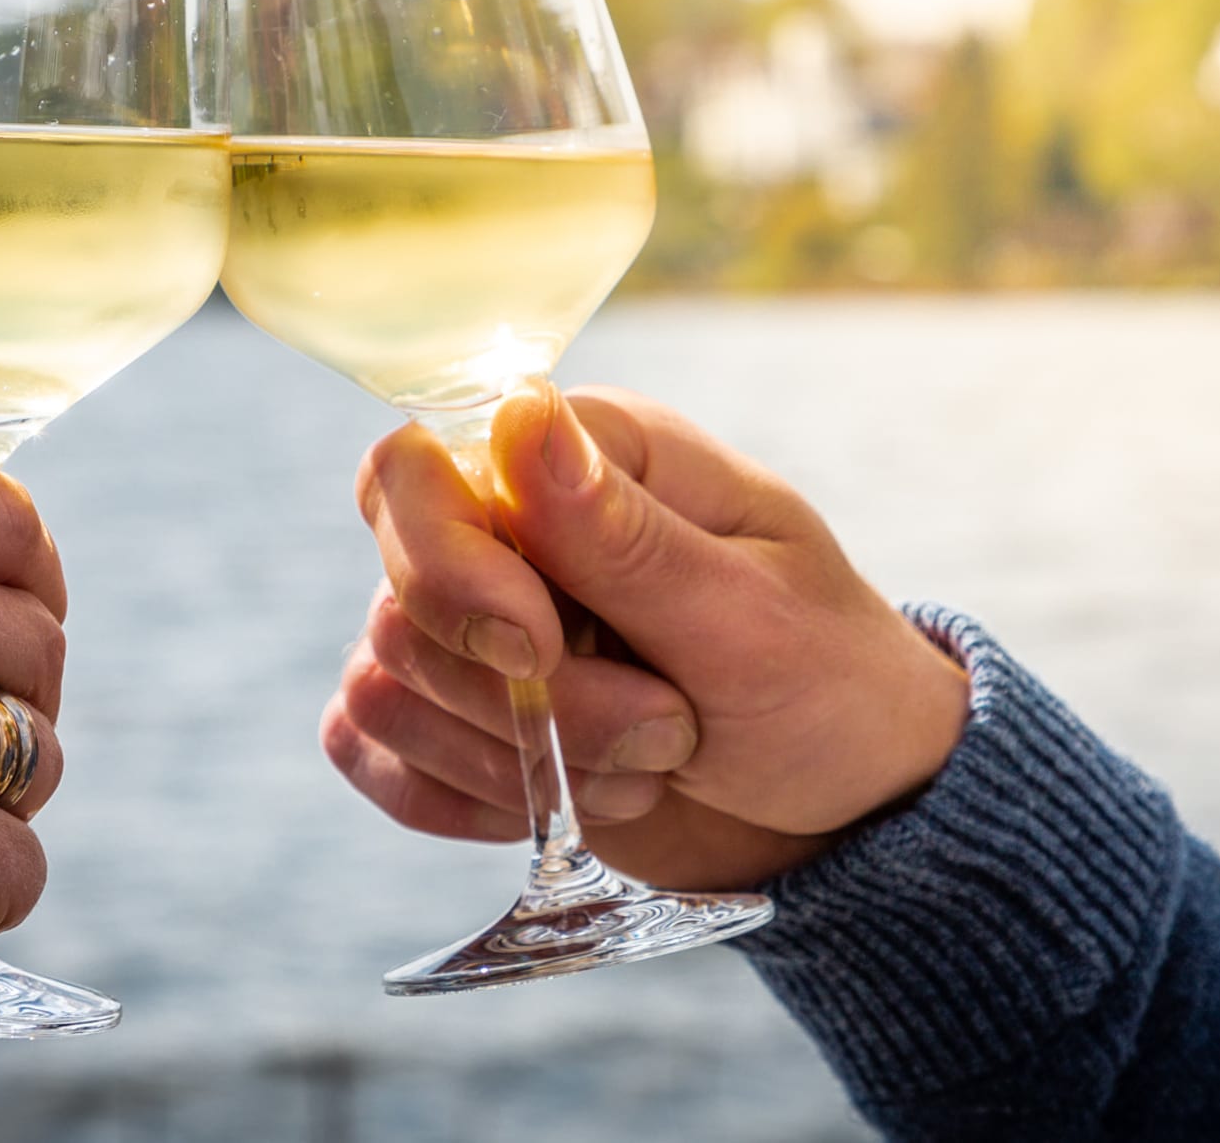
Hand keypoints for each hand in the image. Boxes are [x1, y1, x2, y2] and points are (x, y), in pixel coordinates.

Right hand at [324, 383, 970, 890]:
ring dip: (518, 761)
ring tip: (650, 764)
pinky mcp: (454, 713)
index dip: (449, 571)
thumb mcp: (749, 615)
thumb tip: (518, 415)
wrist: (845, 805)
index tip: (542, 651)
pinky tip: (568, 800)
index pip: (414, 471)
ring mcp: (472, 621)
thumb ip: (623, 533)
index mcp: (585, 457)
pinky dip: (467, 797)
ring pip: (385, 688)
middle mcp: (510, 525)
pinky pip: (374, 753)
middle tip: (666, 730)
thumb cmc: (825, 682)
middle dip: (526, 703)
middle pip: (396, 601)